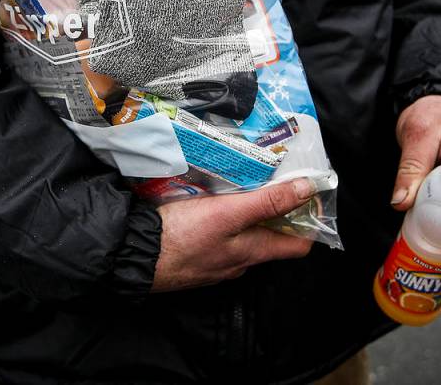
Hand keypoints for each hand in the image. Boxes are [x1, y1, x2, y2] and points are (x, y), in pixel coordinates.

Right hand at [151, 179, 315, 291]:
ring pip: (242, 237)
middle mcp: (238, 262)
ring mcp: (215, 262)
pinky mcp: (194, 256)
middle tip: (273, 178)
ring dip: (247, 214)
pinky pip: (218, 238)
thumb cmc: (180, 237)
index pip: (298, 245)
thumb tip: (307, 189)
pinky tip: (210, 202)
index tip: (307, 194)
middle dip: (275, 210)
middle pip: (269, 238)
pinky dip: (222, 220)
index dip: (307, 221)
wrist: (132, 256)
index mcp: (253, 252)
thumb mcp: (227, 213)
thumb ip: (266, 202)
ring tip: (242, 183)